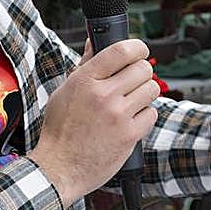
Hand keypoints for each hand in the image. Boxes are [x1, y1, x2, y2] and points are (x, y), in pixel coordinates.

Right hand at [31, 39, 160, 207]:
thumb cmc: (60, 130)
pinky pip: (152, 113)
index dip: (137, 47)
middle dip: (141, 73)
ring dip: (145, 94)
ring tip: (132, 102)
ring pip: (151, 89)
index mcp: (85, 80)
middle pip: (143, 68)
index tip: (139, 50)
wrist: (59, 168)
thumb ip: (85, 65)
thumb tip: (95, 41)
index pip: (121, 50)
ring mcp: (118, 115)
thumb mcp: (65, 91)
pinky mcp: (129, 135)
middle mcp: (103, 95)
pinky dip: (145, 116)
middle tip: (133, 81)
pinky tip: (131, 121)